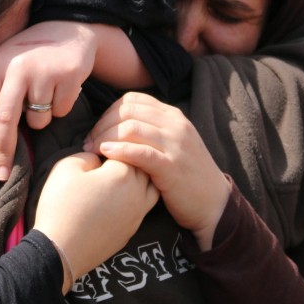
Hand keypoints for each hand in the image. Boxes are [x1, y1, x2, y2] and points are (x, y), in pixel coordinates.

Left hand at [0, 21, 96, 179]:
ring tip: (45, 96)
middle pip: (6, 119)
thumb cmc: (30, 52)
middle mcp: (18, 68)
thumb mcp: (3, 63)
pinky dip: (60, 108)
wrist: (70, 29)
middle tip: (2, 175)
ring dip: (40, 119)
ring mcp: (45, 71)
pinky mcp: (68, 76)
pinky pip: (60, 112)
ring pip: (38, 120)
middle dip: (4, 151)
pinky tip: (61, 89)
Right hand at [33, 152, 158, 293]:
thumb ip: (88, 154)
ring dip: (138, 176)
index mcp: (123, 173)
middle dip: (126, 157)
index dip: (108, 144)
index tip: (93, 148)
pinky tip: (119, 196)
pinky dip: (136, 196)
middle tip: (104, 159)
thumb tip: (99, 158)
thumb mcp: (66, 167)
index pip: (126, 146)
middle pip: (142, 164)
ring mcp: (138, 212)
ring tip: (117, 176)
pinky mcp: (133, 229)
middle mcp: (138, 192)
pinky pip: (144, 205)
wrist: (60, 250)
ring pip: (150, 185)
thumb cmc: (61, 206)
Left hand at [84, 92, 230, 250]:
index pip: (133, 100)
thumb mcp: (173, 144)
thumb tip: (116, 126)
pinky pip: (140, 151)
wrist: (214, 203)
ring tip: (93, 151)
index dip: (109, 112)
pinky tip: (106, 153)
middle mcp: (175, 125)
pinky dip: (119, 150)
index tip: (97, 130)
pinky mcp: (171, 166)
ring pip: (130, 127)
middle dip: (102, 124)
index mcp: (173, 116)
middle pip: (127, 111)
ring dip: (105, 137)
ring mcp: (175, 144)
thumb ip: (151, 131)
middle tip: (89, 142)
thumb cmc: (186, 176)